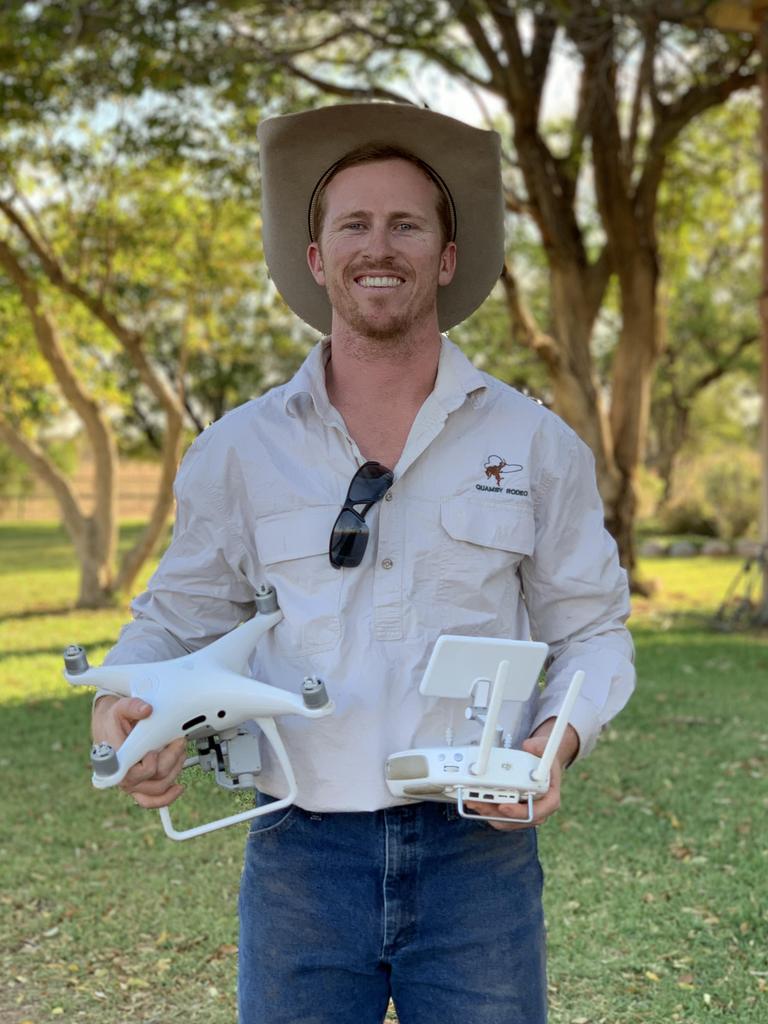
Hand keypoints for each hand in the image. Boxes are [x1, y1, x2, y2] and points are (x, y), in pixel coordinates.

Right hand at [92, 696, 186, 808]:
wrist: (108, 725)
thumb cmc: (113, 720)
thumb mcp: (120, 707)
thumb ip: (132, 707)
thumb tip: (146, 710)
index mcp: (115, 760)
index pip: (136, 773)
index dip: (150, 763)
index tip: (156, 749)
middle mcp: (121, 776)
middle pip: (153, 779)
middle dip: (171, 759)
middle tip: (178, 741)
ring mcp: (130, 783)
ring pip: (158, 789)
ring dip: (175, 770)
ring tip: (180, 752)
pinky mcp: (138, 785)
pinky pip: (150, 800)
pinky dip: (166, 797)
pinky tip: (178, 788)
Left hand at [464, 722, 578, 831]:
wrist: (543, 764)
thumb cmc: (544, 759)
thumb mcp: (545, 749)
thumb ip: (538, 747)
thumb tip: (528, 746)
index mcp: (550, 798)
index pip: (537, 811)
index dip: (519, 812)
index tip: (504, 806)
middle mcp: (539, 810)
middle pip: (516, 820)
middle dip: (495, 813)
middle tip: (478, 803)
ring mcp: (526, 813)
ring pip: (506, 821)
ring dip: (487, 813)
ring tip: (472, 801)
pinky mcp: (514, 812)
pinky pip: (500, 817)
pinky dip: (487, 811)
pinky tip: (475, 802)